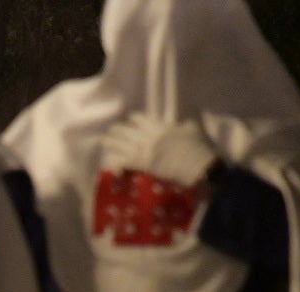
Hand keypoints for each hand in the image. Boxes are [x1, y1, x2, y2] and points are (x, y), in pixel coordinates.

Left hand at [101, 113, 216, 186]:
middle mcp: (149, 137)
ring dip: (111, 142)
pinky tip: (110, 163)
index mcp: (160, 127)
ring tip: (103, 140)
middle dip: (118, 129)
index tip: (130, 117)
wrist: (195, 164)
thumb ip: (184, 124)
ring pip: (122, 145)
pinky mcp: (142, 165)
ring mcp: (144, 151)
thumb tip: (183, 122)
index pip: (142, 119)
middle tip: (112, 129)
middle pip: (128, 131)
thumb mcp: (193, 129)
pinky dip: (117, 163)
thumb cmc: (197, 146)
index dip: (135, 118)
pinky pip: (125, 163)